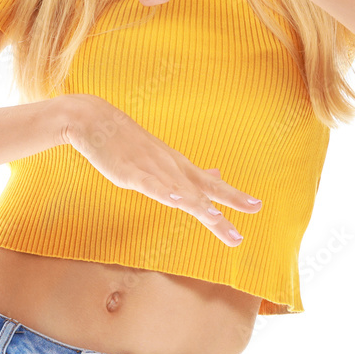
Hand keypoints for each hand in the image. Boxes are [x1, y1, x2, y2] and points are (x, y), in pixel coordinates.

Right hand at [64, 95, 262, 246]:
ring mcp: (151, 169)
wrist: (97, 120)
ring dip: (197, 204)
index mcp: (179, 167)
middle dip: (222, 208)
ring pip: (178, 190)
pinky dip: (162, 191)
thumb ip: (190, 173)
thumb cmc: (130, 142)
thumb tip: (217, 176)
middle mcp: (171, 167)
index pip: (211, 185)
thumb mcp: (165, 158)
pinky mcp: (130, 172)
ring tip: (216, 218)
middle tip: (241, 233)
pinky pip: (148, 184)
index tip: (257, 207)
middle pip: (201, 192)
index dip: (233, 197)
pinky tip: (174, 200)